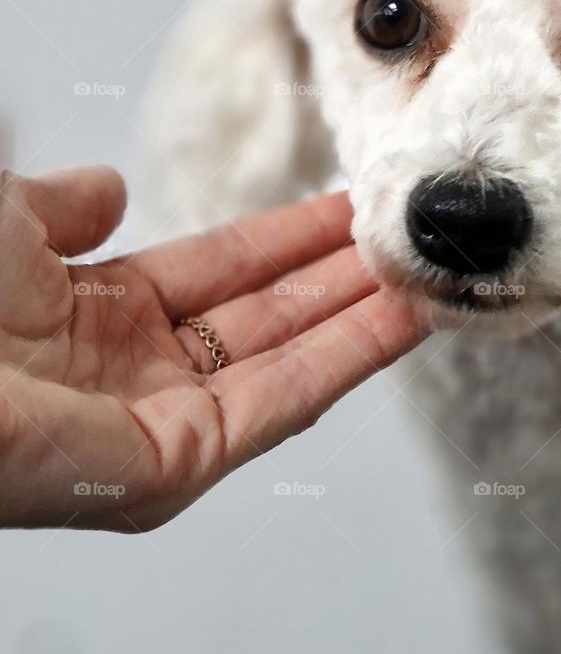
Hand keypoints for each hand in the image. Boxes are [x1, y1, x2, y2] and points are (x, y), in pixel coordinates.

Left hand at [0, 166, 425, 530]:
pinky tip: (398, 318)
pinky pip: (279, 403)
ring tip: (426, 273)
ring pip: (286, 361)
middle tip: (408, 237)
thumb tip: (108, 189)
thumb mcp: (2, 220)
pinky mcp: (174, 464)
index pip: (218, 272)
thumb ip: (62, 208)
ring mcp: (158, 422)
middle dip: (338, 274)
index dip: (284, 238)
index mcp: (91, 314)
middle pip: (265, 317)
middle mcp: (133, 371)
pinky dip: (347, 359)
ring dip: (359, 316)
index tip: (344, 209)